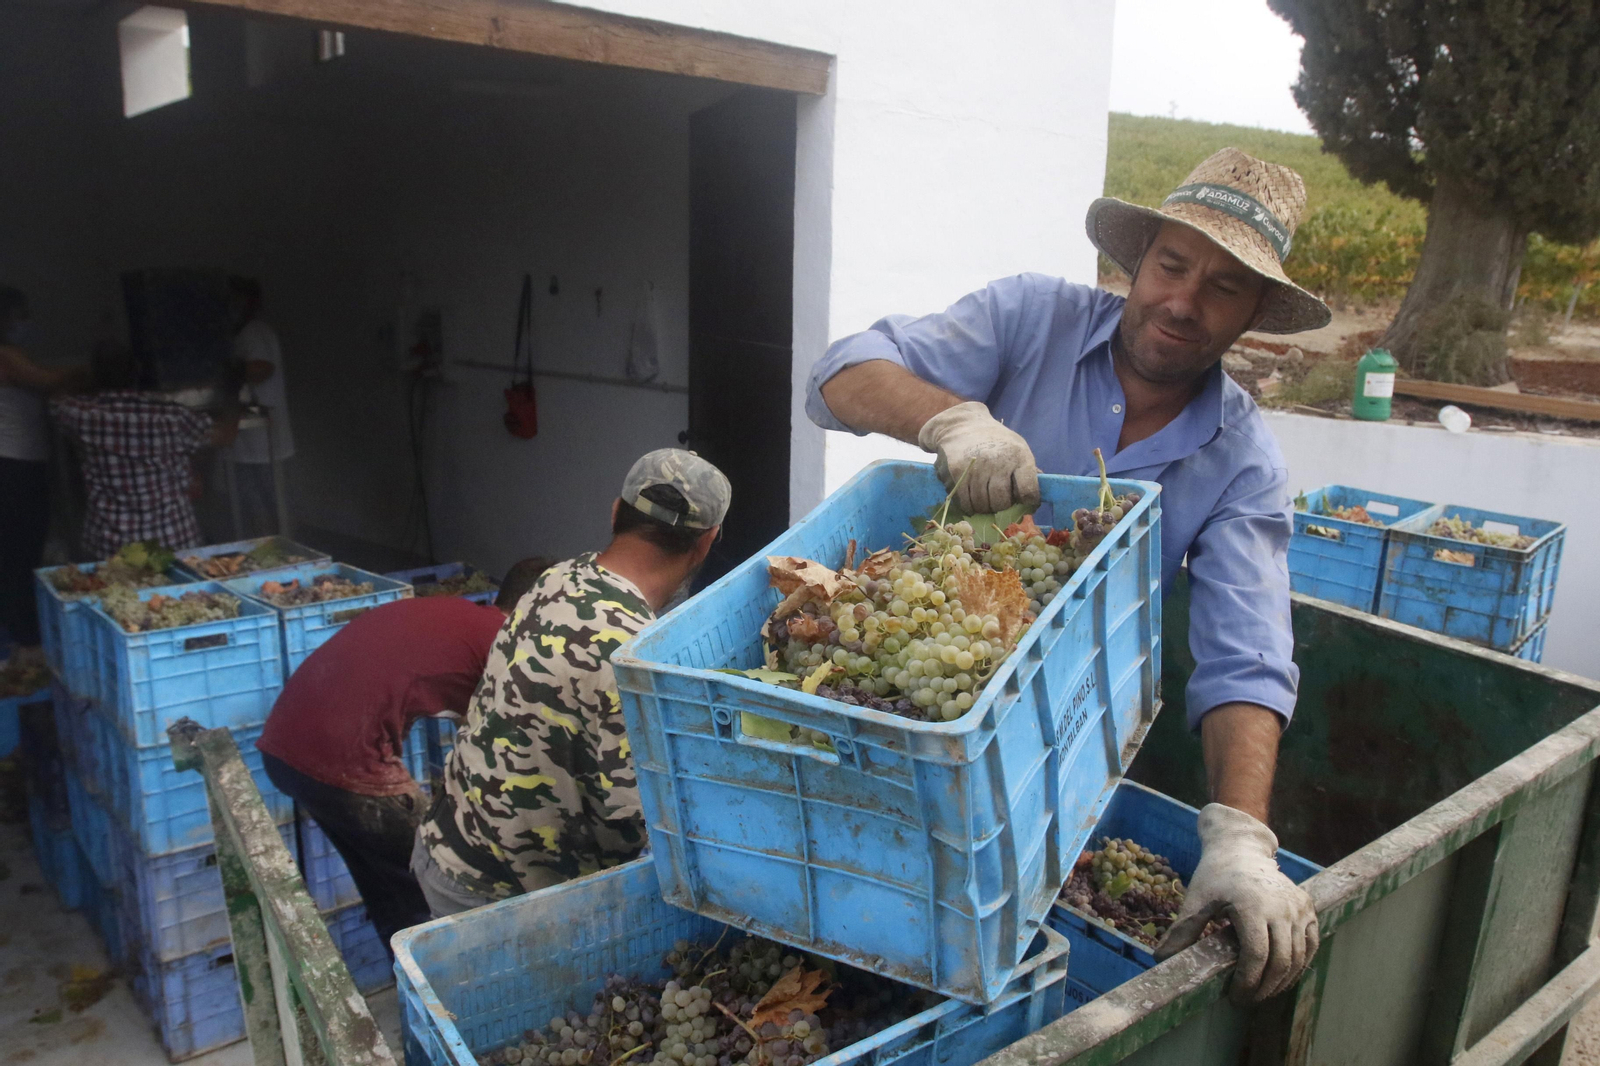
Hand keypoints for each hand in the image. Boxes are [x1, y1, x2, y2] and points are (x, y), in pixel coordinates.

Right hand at [916, 401, 1040, 514]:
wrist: (963, 425)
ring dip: (985, 508)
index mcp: (1018, 455)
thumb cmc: (996, 440)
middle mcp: (998, 462)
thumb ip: (1027, 472)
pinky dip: (970, 506)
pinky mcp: (957, 472)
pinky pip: (965, 502)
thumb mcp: (1017, 447)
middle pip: (1001, 502)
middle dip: (1002, 507)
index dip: (1028, 501)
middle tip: (999, 501)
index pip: (1028, 491)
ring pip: (982, 505)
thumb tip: (1033, 501)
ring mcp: (976, 468)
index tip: (1025, 502)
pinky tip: (973, 500)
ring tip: (985, 500)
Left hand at [1155, 803, 1318, 1004]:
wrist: (1242, 848)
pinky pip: (1311, 944)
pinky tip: (1283, 977)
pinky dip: (1300, 965)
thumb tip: (1161, 959)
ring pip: (1298, 957)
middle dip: (1265, 987)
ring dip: (1283, 981)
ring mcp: (1298, 907)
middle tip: (1248, 999)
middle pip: (1281, 961)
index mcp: (1252, 905)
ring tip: (1263, 992)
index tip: (1236, 996)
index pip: (1257, 955)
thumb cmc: (1215, 875)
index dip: (1248, 981)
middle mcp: (1281, 907)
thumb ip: (1182, 930)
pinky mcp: (1308, 908)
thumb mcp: (1196, 899)